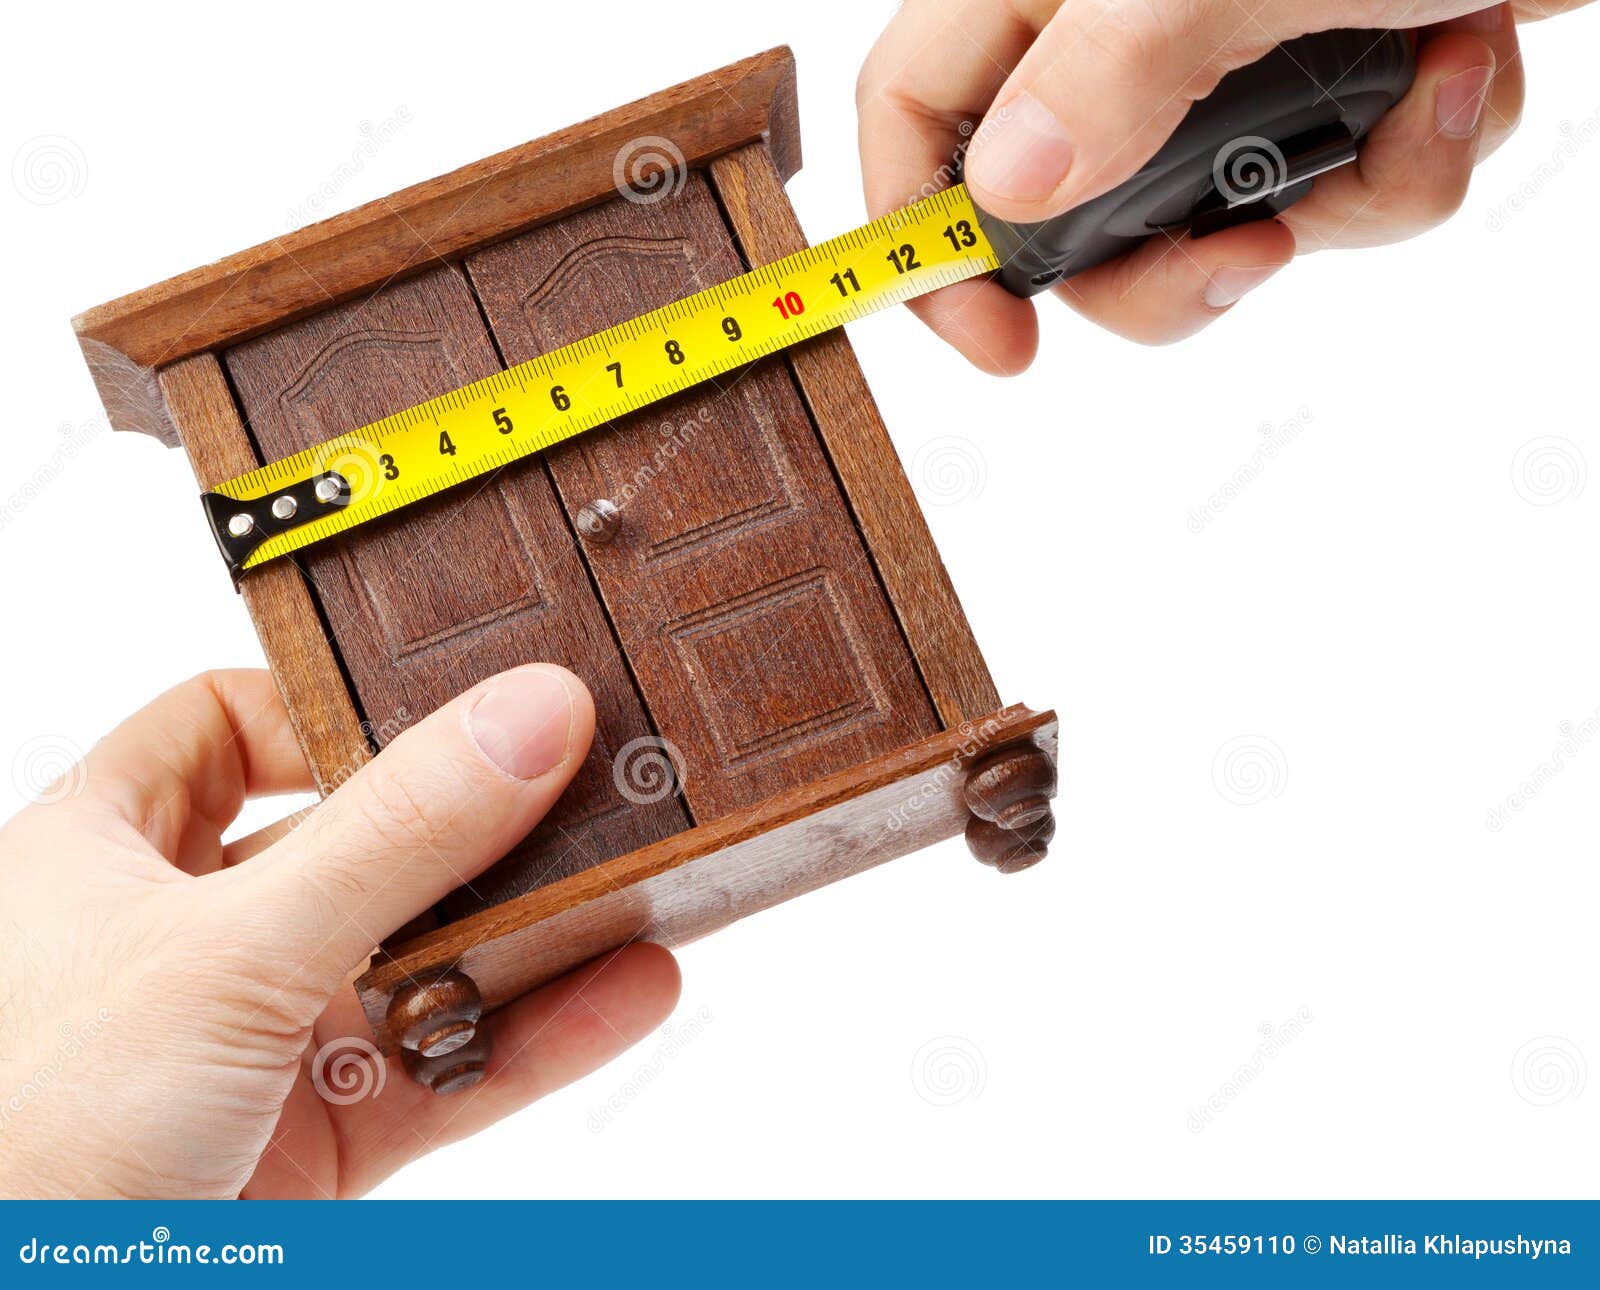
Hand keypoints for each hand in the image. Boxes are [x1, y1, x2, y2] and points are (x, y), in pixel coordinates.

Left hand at [0, 666, 679, 1197]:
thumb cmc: (37, 1139)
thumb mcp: (231, 953)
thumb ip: (393, 835)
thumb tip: (527, 716)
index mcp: (108, 854)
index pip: (224, 725)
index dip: (328, 704)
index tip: (445, 703)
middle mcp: (186, 937)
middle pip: (357, 842)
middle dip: (474, 822)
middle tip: (582, 780)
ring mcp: (259, 1040)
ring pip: (419, 961)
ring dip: (532, 930)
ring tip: (639, 881)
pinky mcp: (318, 1137)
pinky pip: (451, 1068)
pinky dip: (540, 1035)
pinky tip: (628, 990)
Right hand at [859, 1, 1586, 366]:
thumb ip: (1110, 71)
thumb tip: (1010, 187)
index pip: (916, 107)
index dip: (924, 238)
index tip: (1001, 342)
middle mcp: (1122, 25)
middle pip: (1064, 210)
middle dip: (1172, 267)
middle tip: (1254, 261)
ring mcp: (1225, 58)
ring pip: (1209, 218)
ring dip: (1337, 201)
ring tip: (1426, 89)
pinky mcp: (1322, 81)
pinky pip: (1325, 189)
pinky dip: (1409, 161)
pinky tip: (1463, 66)